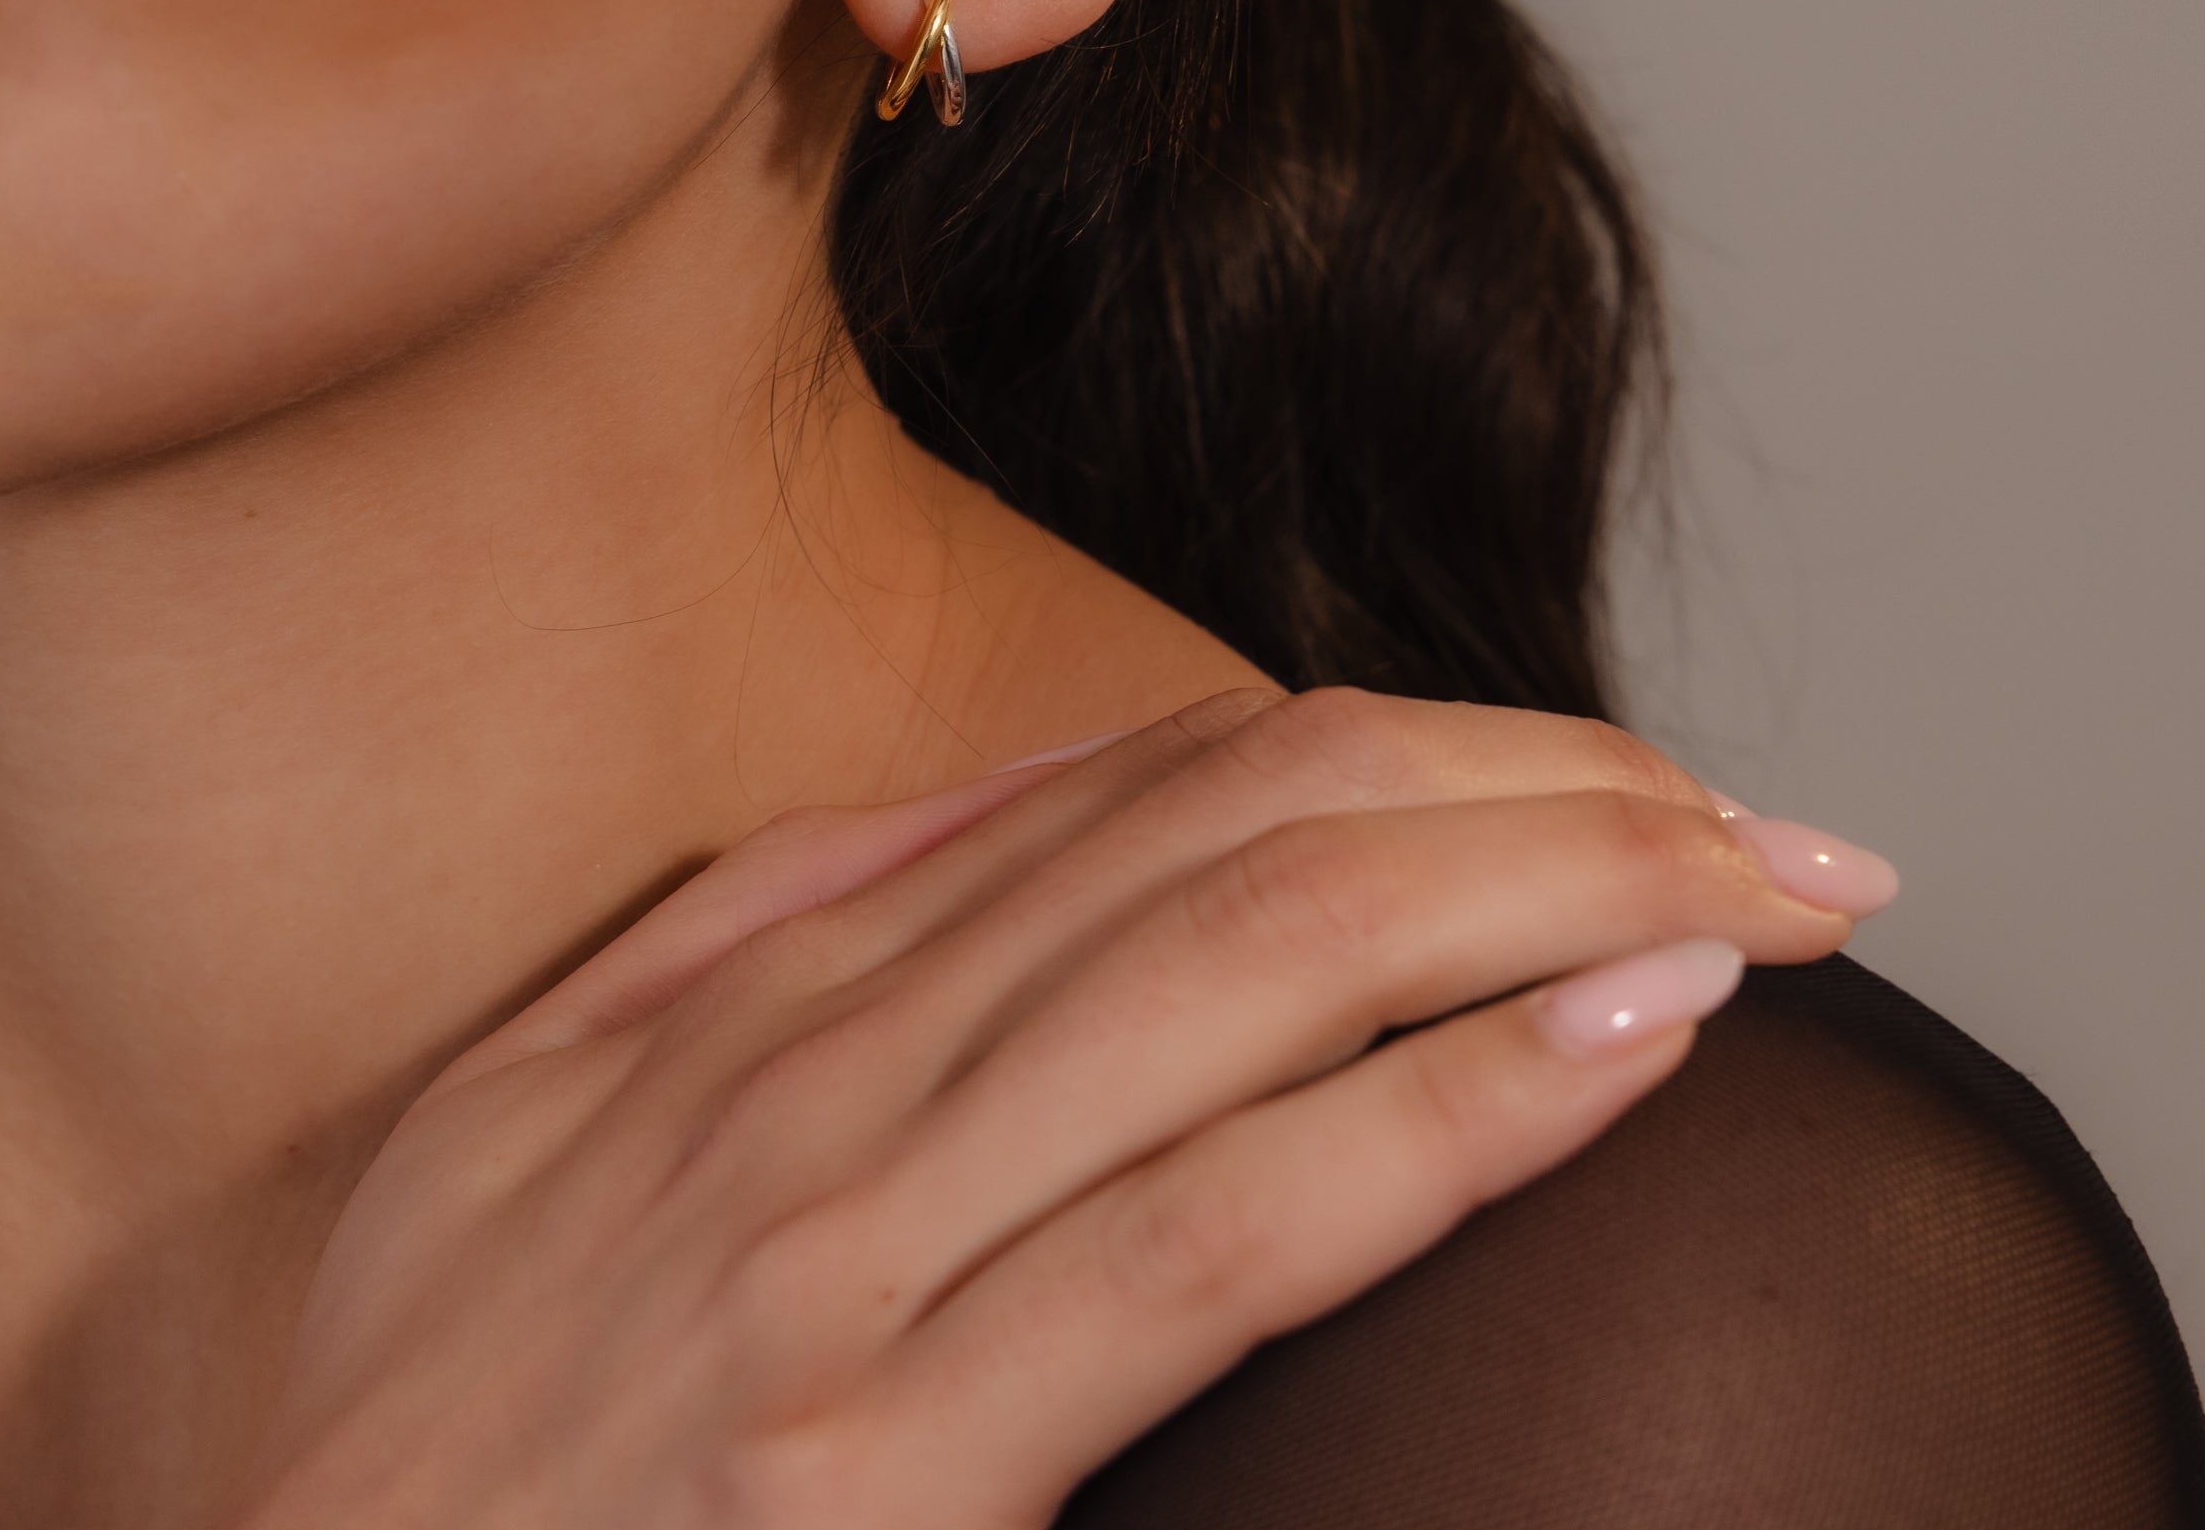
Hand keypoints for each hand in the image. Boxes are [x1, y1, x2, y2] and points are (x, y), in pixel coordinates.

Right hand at [234, 686, 1891, 1529]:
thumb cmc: (429, 1444)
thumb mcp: (522, 1123)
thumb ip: (734, 945)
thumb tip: (962, 810)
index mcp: (762, 988)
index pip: (1153, 786)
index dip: (1418, 748)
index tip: (1613, 776)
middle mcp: (819, 1066)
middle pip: (1245, 828)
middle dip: (1543, 788)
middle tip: (1775, 828)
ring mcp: (846, 1248)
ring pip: (1255, 960)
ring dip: (1549, 890)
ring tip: (1769, 891)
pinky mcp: (886, 1456)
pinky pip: (1220, 1228)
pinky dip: (1450, 1106)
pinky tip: (1630, 1041)